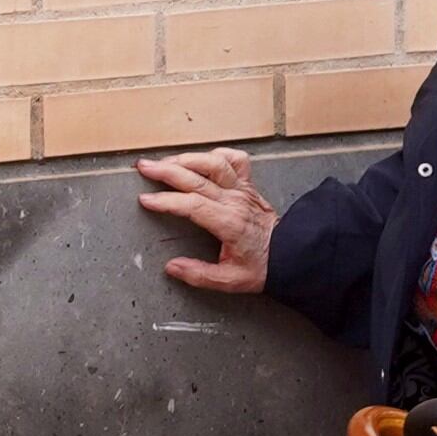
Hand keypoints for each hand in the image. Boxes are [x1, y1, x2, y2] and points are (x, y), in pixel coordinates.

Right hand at [135, 149, 275, 292]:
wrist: (292, 254)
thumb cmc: (263, 266)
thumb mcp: (231, 280)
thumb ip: (200, 275)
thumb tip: (172, 267)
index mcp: (229, 223)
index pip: (193, 205)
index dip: (167, 201)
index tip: (146, 200)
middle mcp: (236, 201)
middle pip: (198, 178)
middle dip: (167, 171)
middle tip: (144, 167)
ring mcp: (244, 190)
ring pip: (216, 163)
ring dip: (188, 158)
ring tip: (164, 161)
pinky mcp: (249, 185)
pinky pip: (236, 160)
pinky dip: (218, 154)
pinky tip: (201, 159)